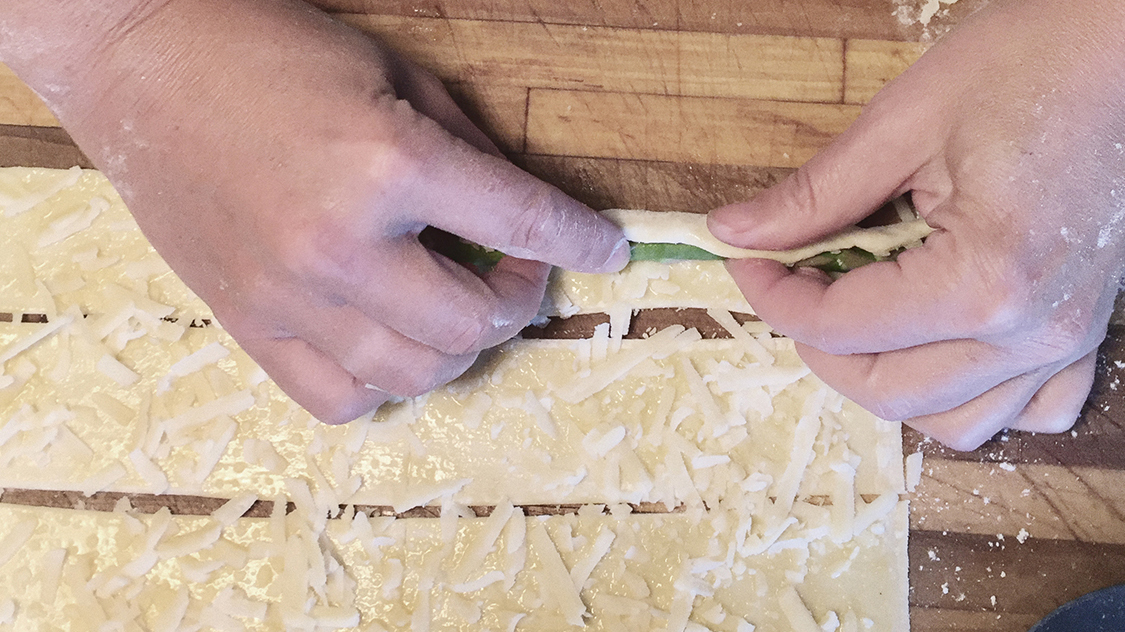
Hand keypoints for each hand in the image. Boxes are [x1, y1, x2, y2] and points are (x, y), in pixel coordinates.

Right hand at [2, 0, 626, 423]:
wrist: (142, 59)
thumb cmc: (273, 51)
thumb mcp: (396, 77)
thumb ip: (468, 152)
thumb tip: (521, 214)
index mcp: (388, 165)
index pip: (522, 221)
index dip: (583, 238)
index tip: (609, 249)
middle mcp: (340, 246)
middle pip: (474, 323)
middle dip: (518, 299)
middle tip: (515, 269)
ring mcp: (287, 296)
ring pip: (414, 374)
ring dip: (458, 346)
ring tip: (454, 306)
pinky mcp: (245, 322)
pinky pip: (337, 399)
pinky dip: (381, 381)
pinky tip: (386, 336)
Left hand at [708, 0, 1124, 449]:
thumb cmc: (1034, 62)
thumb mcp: (904, 121)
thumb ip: (814, 194)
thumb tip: (735, 233)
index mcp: (987, 280)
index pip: (843, 327)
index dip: (774, 297)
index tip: (748, 261)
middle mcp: (1033, 332)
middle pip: (888, 392)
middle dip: (818, 347)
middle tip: (791, 287)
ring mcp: (1067, 341)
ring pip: (953, 422)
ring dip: (885, 381)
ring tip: (856, 316)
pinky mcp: (1085, 333)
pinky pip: (1024, 410)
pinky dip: (965, 395)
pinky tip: (935, 342)